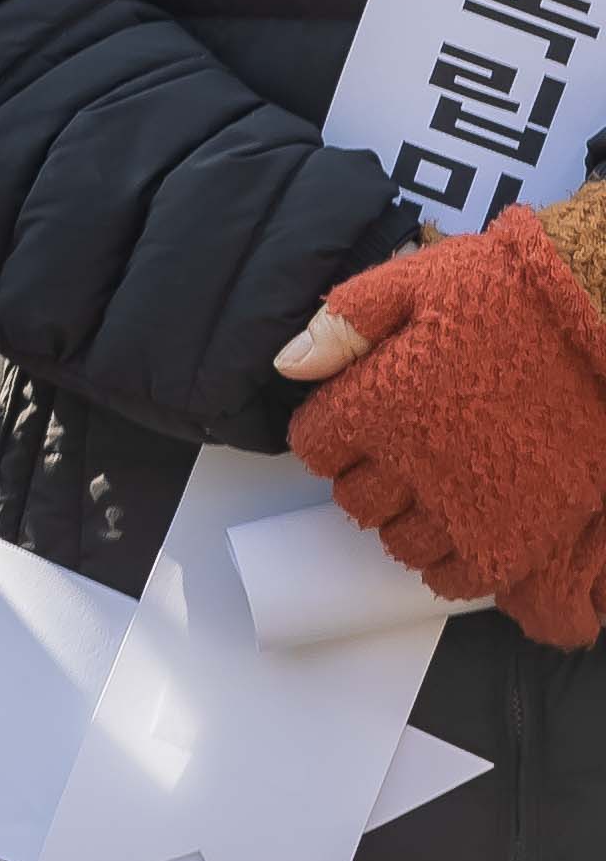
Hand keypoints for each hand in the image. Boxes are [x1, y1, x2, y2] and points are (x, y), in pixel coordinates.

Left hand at [280, 208, 605, 641]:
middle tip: (395, 457)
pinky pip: (463, 576)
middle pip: (356, 501)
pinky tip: (461, 532)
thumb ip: (341, 325)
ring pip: (403, 544)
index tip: (352, 425)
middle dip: (365, 479)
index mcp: (379, 402)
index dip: (329, 436)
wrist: (602, 320)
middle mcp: (416, 462)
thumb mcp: (410, 284)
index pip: (315, 448)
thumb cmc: (504, 295)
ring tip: (430, 493)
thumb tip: (286, 367)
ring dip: (405, 523)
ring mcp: (471, 502)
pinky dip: (451, 565)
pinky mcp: (523, 529)